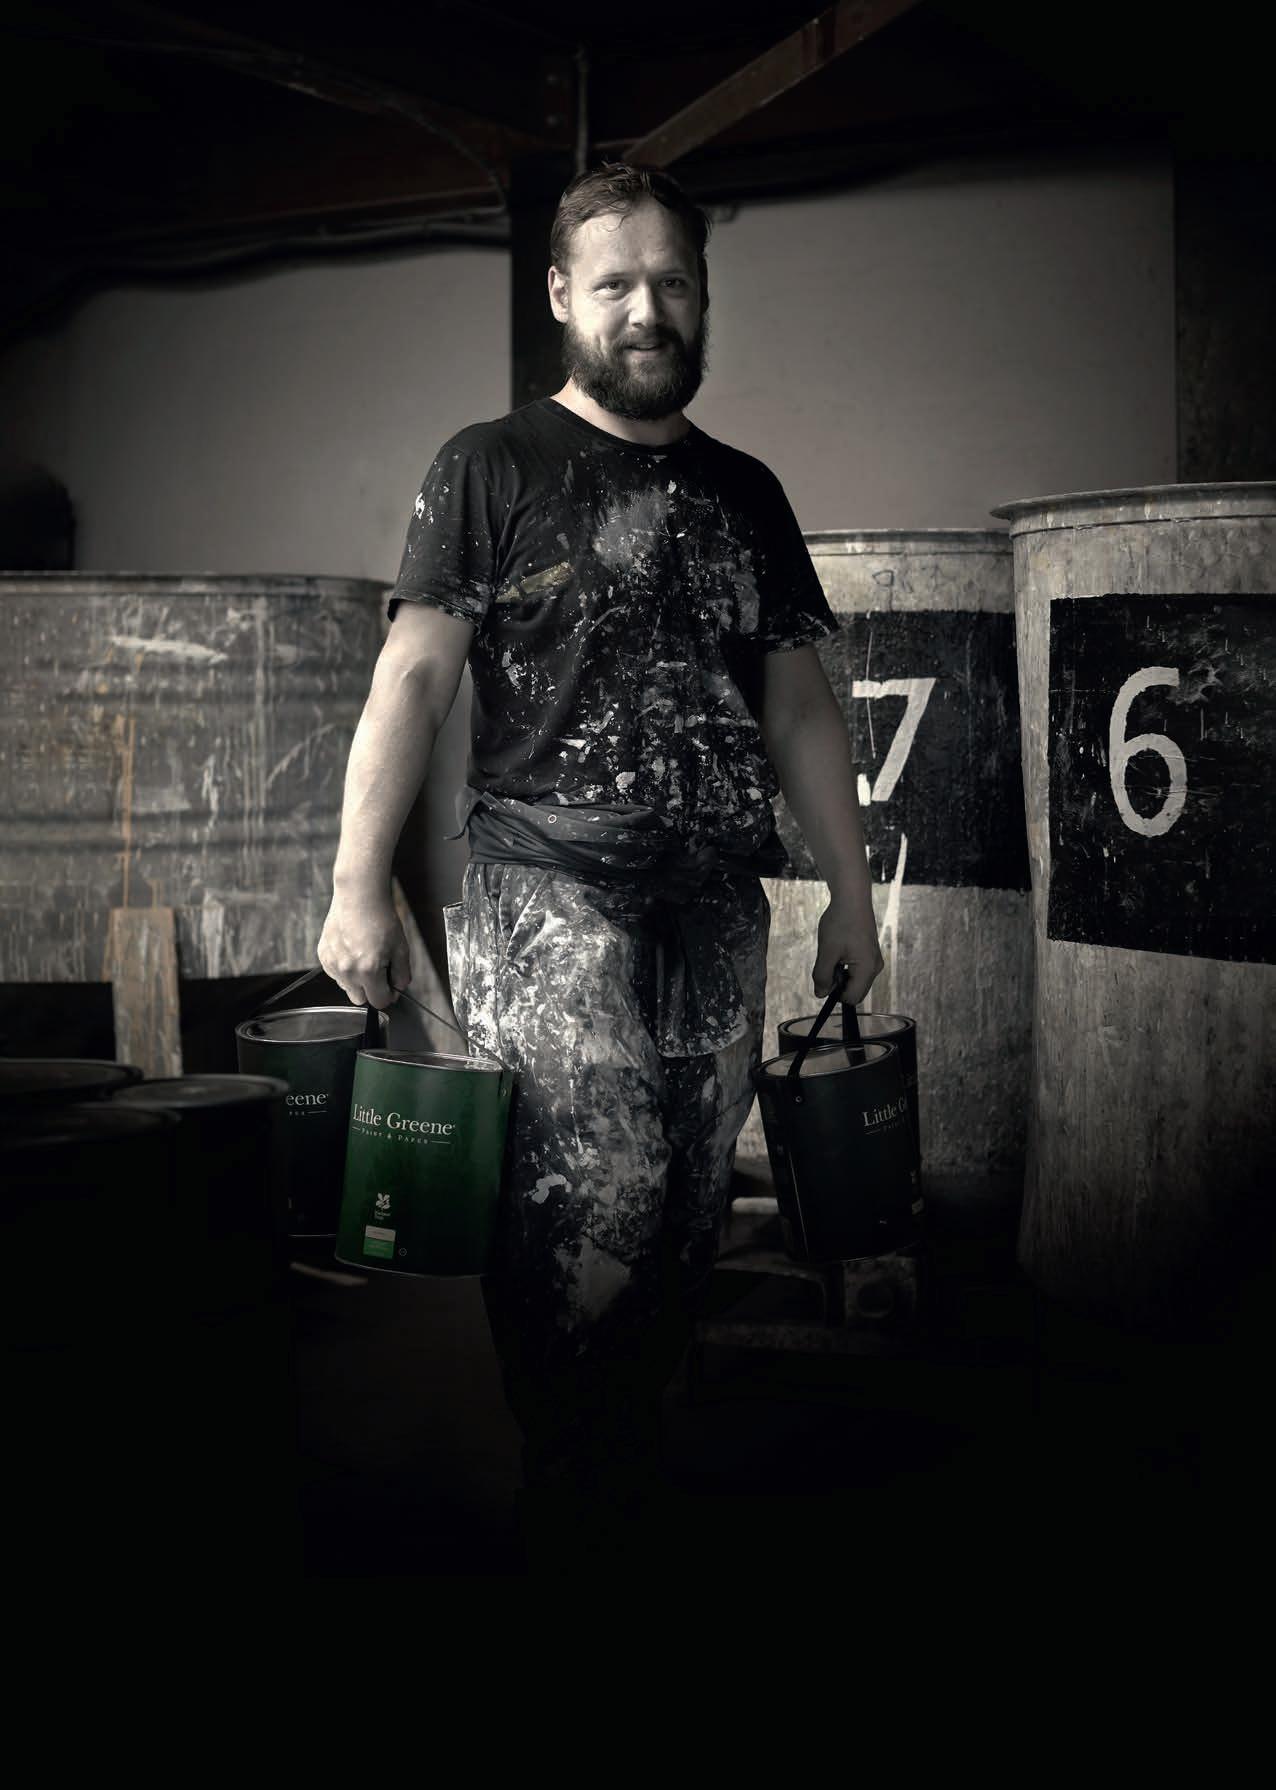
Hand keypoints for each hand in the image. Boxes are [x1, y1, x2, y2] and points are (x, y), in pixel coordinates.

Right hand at [317, 885, 410, 1009]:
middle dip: (372, 989)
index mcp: (368, 971)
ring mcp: (332, 964)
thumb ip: (401, 974)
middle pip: (360, 999)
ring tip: (364, 956)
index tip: (391, 985)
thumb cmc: (380, 918)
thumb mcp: (401, 948)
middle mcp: (347, 971)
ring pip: (347, 987)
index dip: (388, 995)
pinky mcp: (323, 956)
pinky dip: (345, 968)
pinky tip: (353, 950)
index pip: (379, 1001)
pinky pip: (336, 974)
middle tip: (379, 970)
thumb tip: (398, 989)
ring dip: (357, 980)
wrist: (359, 897)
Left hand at [812, 895, 883, 1006]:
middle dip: (838, 983)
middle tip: (828, 962)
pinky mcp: (870, 953)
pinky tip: (838, 948)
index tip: (824, 977)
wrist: (852, 898)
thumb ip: (822, 976)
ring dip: (839, 973)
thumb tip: (820, 994)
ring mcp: (874, 960)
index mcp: (867, 969)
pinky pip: (856, 969)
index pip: (852, 998)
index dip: (835, 994)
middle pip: (854, 991)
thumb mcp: (827, 952)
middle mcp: (875, 967)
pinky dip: (844, 965)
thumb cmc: (840, 922)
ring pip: (854, 980)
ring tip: (833, 952)